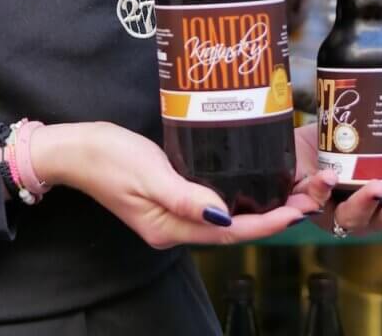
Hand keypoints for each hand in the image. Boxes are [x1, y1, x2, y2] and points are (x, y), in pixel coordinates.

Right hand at [30, 121, 336, 249]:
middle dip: (270, 216)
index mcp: (169, 227)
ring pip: (223, 218)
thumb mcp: (148, 172)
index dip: (266, 223)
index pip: (229, 231)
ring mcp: (169, 215)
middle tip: (307, 197)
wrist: (74, 149)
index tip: (298, 211)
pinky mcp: (167, 198)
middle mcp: (173, 228)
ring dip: (256, 207)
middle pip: (231, 228)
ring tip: (289, 192)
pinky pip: (208, 204)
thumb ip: (184, 195)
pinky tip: (249, 184)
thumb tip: (223, 215)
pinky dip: (234, 198)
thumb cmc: (107, 156)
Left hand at [295, 124, 381, 236]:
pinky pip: (313, 202)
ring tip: (378, 187)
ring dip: (366, 204)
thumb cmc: (333, 148)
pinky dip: (320, 191)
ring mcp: (333, 212)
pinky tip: (328, 178)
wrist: (289, 145)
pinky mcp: (305, 203)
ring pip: (353, 218)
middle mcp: (363, 214)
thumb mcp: (369, 137)